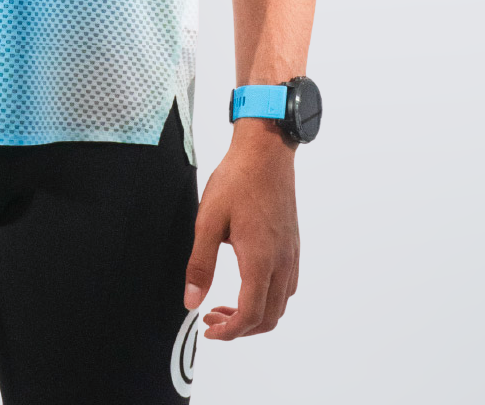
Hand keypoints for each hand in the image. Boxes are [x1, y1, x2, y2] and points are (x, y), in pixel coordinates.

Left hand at [183, 118, 299, 339]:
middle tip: (213, 319)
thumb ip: (200, 264)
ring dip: (255, 315)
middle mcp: (282, 262)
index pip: (251, 315)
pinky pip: (287, 286)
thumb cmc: (237, 181)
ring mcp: (291, 254)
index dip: (230, 332)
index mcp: (260, 260)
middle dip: (240, 329)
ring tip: (226, 304)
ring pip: (281, 304)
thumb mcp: (208, 220)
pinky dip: (268, 298)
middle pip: (269, 318)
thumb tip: (191, 301)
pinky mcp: (293, 245)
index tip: (209, 330)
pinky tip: (247, 284)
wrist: (266, 153)